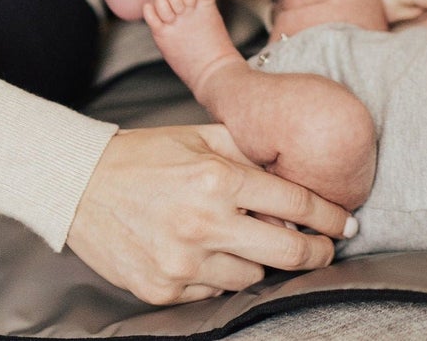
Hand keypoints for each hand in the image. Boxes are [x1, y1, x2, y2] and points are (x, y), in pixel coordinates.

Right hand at [67, 124, 350, 305]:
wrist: (80, 185)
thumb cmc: (144, 155)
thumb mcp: (200, 137)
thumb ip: (248, 151)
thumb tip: (294, 167)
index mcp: (218, 179)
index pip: (294, 204)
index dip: (329, 216)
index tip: (346, 222)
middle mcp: (205, 224)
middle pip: (286, 252)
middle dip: (316, 252)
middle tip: (327, 247)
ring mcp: (184, 263)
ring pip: (252, 277)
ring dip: (263, 263)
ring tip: (258, 243)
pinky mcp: (165, 290)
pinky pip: (214, 290)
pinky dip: (222, 274)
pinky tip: (215, 253)